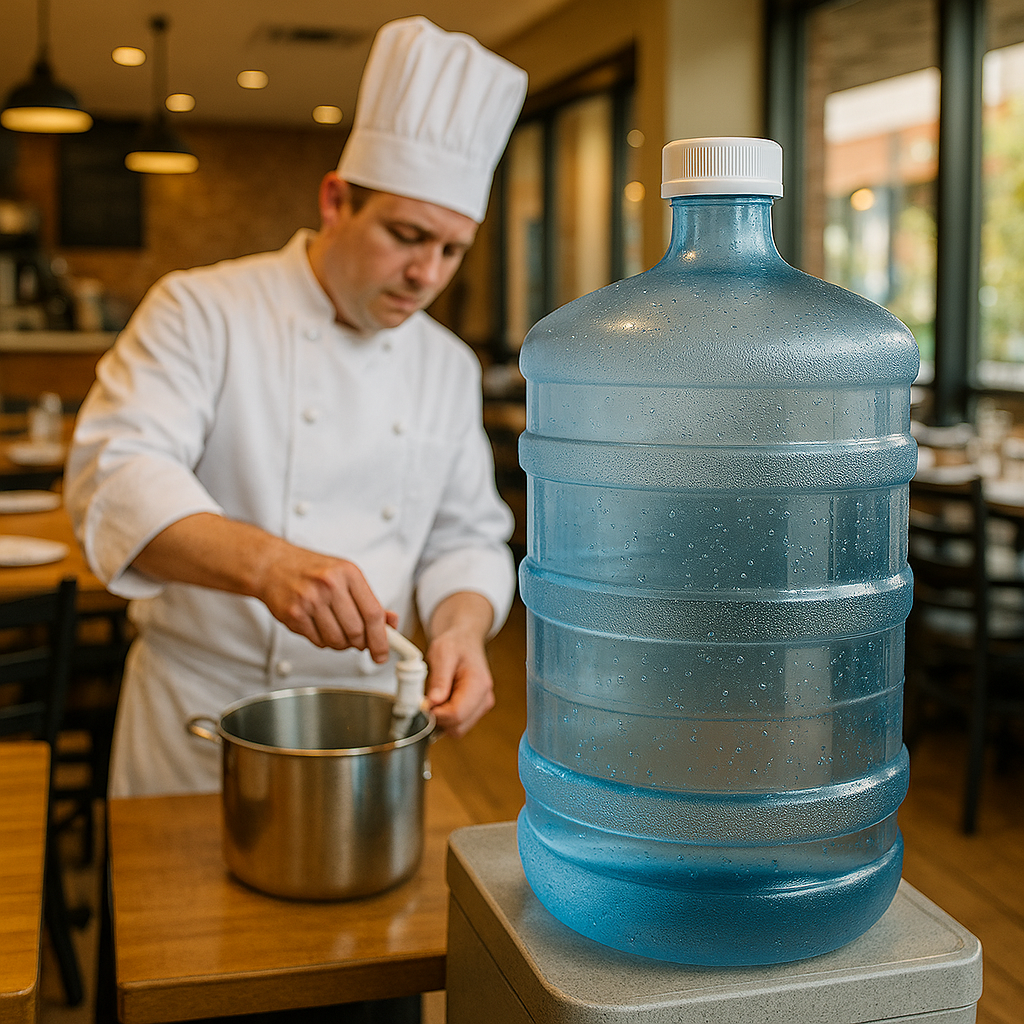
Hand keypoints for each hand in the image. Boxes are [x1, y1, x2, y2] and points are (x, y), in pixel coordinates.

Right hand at [259, 545, 397, 661]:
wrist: (272, 565)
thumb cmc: (312, 570)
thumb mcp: (346, 576)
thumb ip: (369, 601)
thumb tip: (391, 623)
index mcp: (348, 573)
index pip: (373, 614)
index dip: (382, 639)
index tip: (383, 653)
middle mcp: (330, 585)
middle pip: (356, 631)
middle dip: (360, 643)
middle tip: (359, 641)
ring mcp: (310, 600)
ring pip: (337, 641)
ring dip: (341, 643)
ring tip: (336, 629)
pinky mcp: (294, 615)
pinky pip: (318, 642)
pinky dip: (323, 641)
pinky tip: (318, 626)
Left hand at [424, 592, 495, 736]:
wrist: (464, 640)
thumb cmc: (455, 644)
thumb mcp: (442, 653)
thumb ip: (439, 679)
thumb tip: (433, 703)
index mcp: (479, 684)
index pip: (456, 714)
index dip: (435, 714)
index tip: (423, 704)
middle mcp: (484, 699)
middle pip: (457, 727)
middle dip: (438, 718)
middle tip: (427, 699)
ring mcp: (481, 706)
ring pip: (457, 730)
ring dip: (441, 719)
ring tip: (436, 696)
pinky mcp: (475, 711)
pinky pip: (457, 725)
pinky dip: (445, 718)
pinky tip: (442, 700)